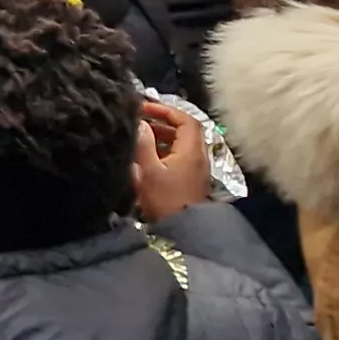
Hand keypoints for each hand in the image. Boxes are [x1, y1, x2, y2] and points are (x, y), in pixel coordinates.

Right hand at [132, 101, 215, 221]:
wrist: (184, 231)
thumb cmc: (166, 200)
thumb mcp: (149, 171)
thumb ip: (144, 144)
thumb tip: (139, 123)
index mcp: (191, 151)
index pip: (185, 119)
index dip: (165, 110)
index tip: (144, 108)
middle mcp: (199, 157)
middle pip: (186, 130)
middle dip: (163, 121)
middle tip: (141, 120)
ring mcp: (197, 169)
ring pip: (183, 143)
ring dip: (164, 136)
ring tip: (142, 136)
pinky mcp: (192, 179)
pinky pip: (181, 155)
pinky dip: (166, 149)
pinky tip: (149, 156)